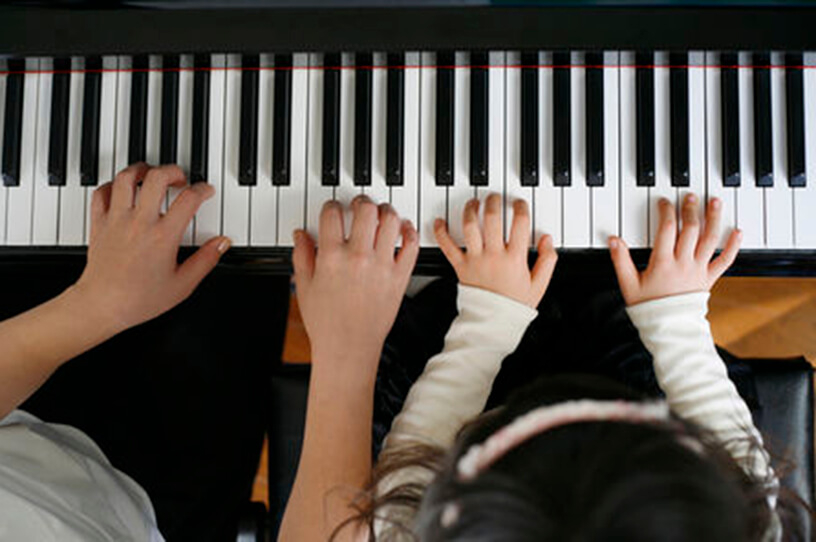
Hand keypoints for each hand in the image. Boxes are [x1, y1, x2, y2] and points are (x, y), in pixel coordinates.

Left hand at [72, 163, 230, 331]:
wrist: (102, 305)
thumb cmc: (139, 299)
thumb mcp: (183, 285)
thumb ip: (206, 260)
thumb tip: (222, 243)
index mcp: (163, 236)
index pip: (189, 199)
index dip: (202, 190)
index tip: (205, 191)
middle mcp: (139, 222)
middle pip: (157, 177)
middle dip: (173, 171)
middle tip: (180, 179)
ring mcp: (117, 220)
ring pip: (127, 178)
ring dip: (142, 171)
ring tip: (151, 175)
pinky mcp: (99, 223)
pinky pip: (102, 192)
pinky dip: (114, 185)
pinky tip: (123, 190)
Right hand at [292, 196, 418, 370]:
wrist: (348, 348)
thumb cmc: (326, 323)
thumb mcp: (305, 287)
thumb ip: (302, 256)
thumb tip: (301, 235)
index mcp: (331, 257)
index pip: (332, 214)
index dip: (332, 206)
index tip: (333, 210)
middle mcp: (358, 257)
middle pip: (365, 210)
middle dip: (360, 202)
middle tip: (359, 206)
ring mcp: (382, 266)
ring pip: (390, 220)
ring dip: (385, 211)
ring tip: (380, 214)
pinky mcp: (399, 277)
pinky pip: (411, 244)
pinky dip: (409, 231)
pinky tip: (402, 228)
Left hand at [434, 193, 557, 307]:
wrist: (492, 323)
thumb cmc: (514, 304)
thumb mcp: (539, 285)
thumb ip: (547, 260)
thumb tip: (547, 239)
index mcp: (514, 260)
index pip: (519, 224)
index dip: (520, 208)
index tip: (519, 204)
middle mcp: (494, 256)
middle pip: (492, 219)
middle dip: (494, 202)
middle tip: (495, 198)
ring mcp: (475, 260)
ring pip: (470, 227)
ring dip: (470, 210)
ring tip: (473, 203)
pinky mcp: (460, 266)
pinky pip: (447, 246)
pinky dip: (441, 232)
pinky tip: (440, 221)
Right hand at [608, 193, 740, 305]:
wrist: (669, 328)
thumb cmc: (648, 308)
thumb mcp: (628, 284)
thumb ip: (620, 260)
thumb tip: (613, 240)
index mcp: (662, 262)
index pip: (667, 229)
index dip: (666, 212)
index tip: (664, 202)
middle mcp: (683, 263)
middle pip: (691, 229)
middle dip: (691, 210)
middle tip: (691, 196)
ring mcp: (698, 270)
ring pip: (710, 239)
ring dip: (714, 219)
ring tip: (715, 202)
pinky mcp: (709, 278)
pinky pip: (725, 260)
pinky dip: (733, 245)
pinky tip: (738, 231)